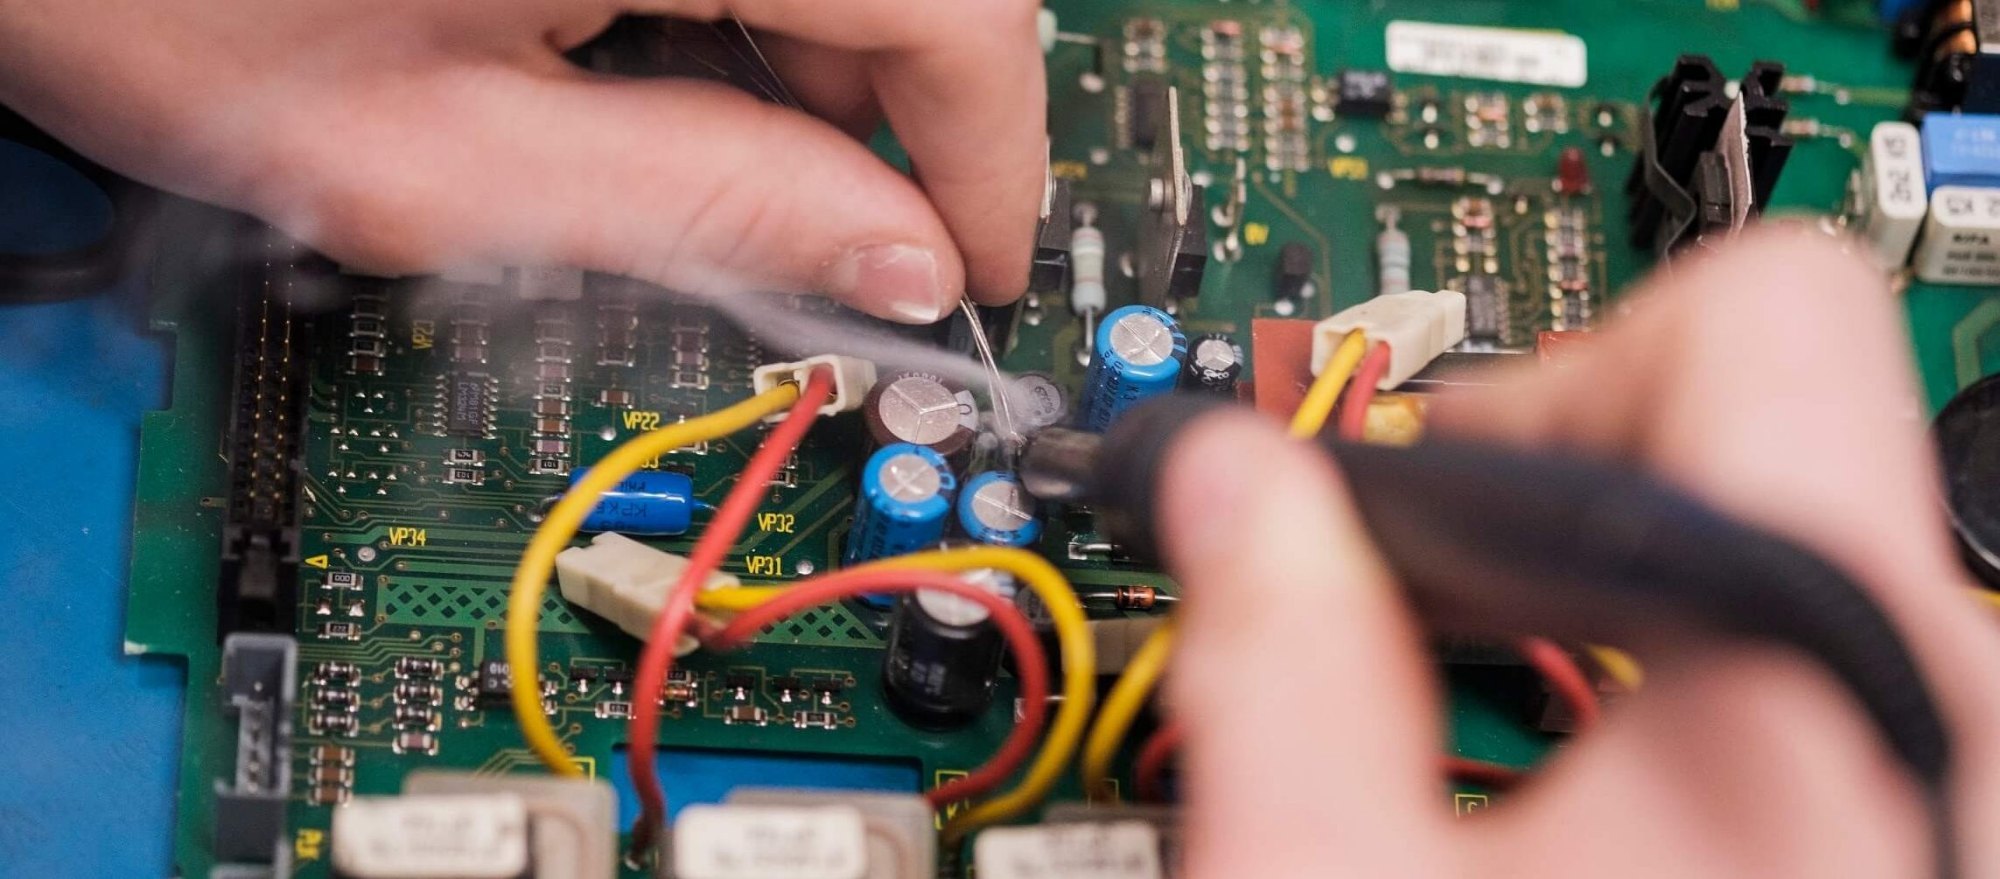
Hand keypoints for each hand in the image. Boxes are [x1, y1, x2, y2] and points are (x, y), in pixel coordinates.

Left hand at [0, 0, 1047, 320]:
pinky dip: (742, 2)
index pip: (953, 12)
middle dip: (903, 121)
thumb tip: (894, 264)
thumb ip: (702, 208)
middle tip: (844, 250)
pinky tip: (654, 70)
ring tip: (709, 168)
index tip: (970, 269)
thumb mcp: (444, 164)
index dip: (990, 160)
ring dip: (819, 64)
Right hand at [1158, 227, 1999, 875]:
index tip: (1451, 484)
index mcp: (1812, 676)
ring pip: (1802, 550)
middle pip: (1778, 426)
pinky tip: (1613, 784)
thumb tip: (1235, 490)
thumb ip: (1270, 666)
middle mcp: (1948, 696)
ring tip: (1516, 714)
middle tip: (1441, 610)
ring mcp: (1968, 764)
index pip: (1766, 313)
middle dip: (1570, 493)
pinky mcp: (1944, 815)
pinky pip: (1846, 658)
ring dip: (1629, 593)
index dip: (1561, 365)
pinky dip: (1706, 676)